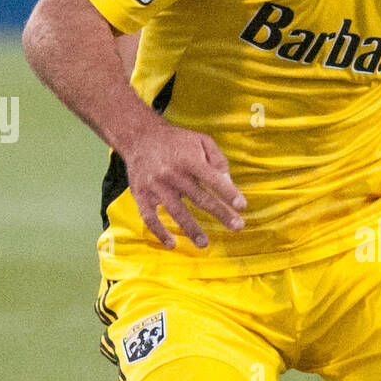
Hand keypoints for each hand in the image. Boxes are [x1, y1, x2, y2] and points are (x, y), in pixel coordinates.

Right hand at [123, 124, 245, 249]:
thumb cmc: (176, 141)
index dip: (228, 192)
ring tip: (204, 244)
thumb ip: (218, 160)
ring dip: (191, 229)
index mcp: (189, 159)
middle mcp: (172, 173)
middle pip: (199, 198)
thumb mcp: (200, 141)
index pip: (212, 178)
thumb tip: (229, 184)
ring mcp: (155, 185)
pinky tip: (171, 243)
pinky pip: (149, 217)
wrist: (138, 136)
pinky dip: (159, 232)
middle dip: (220, 213)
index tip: (242, 206)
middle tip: (237, 227)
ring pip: (176, 211)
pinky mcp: (141, 194)